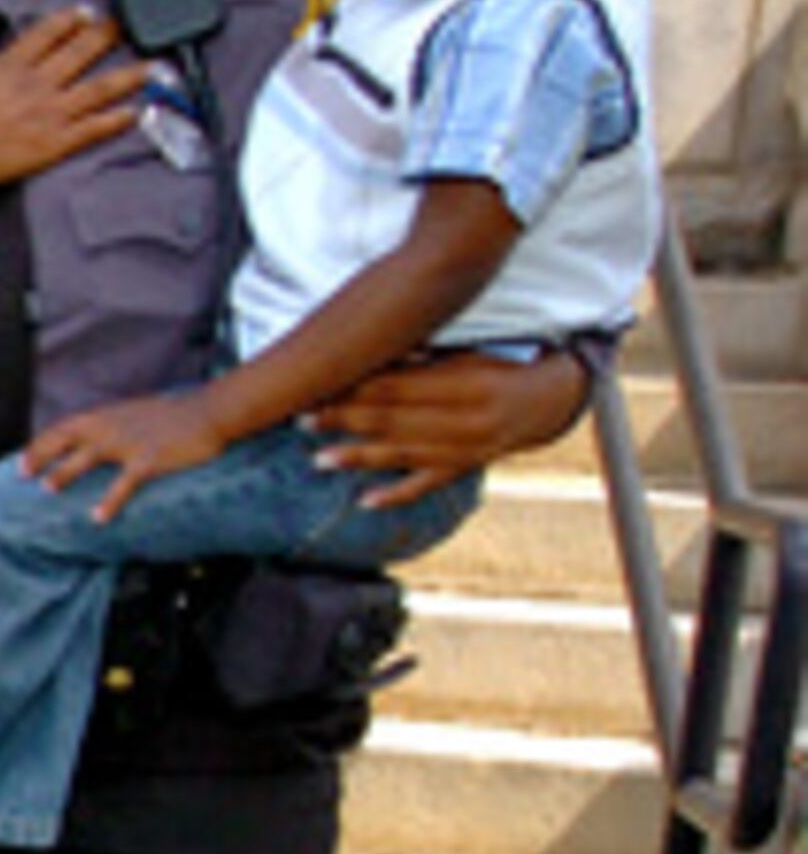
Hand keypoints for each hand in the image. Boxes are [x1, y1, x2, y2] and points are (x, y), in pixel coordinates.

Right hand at [0, 4, 143, 193]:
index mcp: (9, 65)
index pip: (47, 34)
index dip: (69, 20)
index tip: (86, 11)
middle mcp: (35, 85)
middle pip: (80, 54)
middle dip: (106, 37)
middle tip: (126, 26)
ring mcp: (47, 114)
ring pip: (96, 89)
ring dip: (127, 76)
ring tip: (152, 65)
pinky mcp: (51, 144)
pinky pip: (92, 129)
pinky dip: (115, 120)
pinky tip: (135, 111)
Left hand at [23, 389, 227, 521]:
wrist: (209, 412)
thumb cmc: (169, 417)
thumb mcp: (130, 416)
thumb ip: (107, 428)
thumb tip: (85, 445)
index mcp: (105, 417)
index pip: (61, 429)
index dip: (38, 446)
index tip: (20, 464)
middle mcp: (111, 427)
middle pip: (65, 439)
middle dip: (41, 456)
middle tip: (21, 475)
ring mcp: (130, 442)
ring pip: (89, 456)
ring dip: (66, 472)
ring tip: (47, 489)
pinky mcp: (150, 459)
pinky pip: (125, 482)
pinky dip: (110, 500)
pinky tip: (98, 517)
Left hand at [307, 347, 592, 509]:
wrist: (550, 398)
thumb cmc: (502, 363)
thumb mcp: (471, 351)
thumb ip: (428, 357)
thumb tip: (383, 352)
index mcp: (470, 383)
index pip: (399, 388)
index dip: (356, 388)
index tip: (318, 387)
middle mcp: (469, 421)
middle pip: (394, 421)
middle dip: (345, 421)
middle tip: (303, 420)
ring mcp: (468, 450)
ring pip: (404, 455)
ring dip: (358, 458)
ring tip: (319, 459)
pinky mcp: (467, 468)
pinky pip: (427, 485)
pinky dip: (396, 494)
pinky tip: (365, 502)